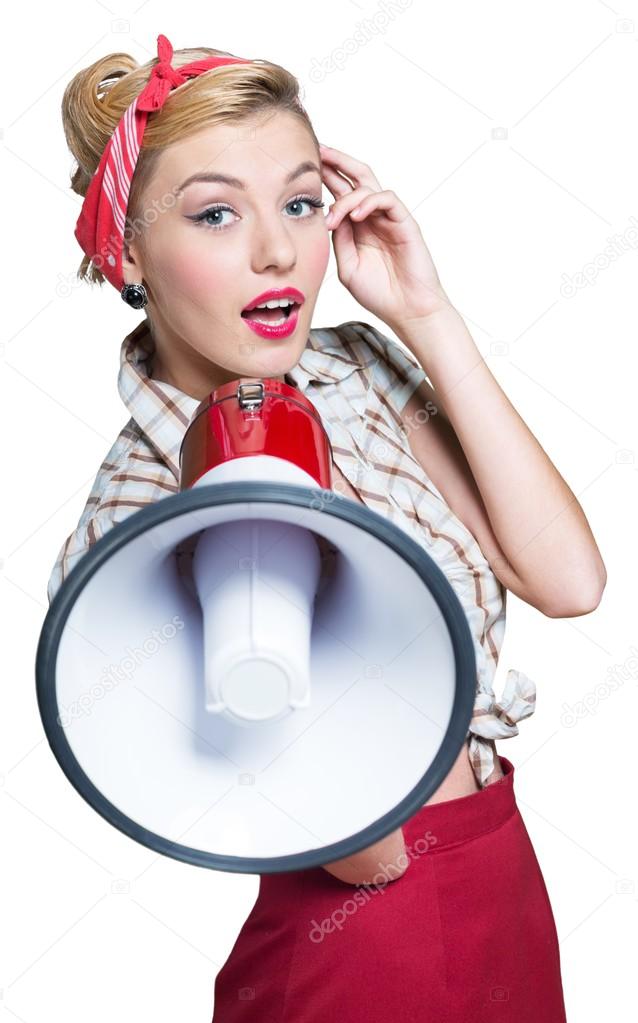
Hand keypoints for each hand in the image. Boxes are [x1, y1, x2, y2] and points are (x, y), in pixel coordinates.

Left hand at [319, 143, 451, 333]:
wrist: (407, 310)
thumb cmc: (379, 293)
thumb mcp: (347, 266)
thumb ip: (339, 240)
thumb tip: (329, 216)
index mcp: (357, 226)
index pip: (340, 191)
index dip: (325, 176)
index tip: (305, 166)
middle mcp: (373, 217)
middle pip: (356, 177)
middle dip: (336, 161)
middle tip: (319, 150)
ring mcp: (389, 218)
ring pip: (368, 185)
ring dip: (347, 195)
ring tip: (334, 216)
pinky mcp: (405, 222)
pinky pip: (387, 198)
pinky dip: (369, 202)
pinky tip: (356, 216)